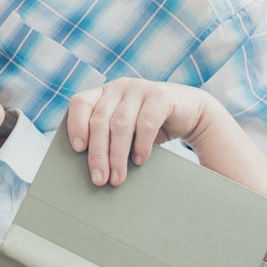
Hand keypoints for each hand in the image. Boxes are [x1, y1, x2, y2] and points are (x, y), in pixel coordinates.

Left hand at [66, 78, 209, 185]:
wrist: (190, 113)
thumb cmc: (149, 126)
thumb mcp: (125, 129)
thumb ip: (107, 137)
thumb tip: (91, 170)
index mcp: (104, 92)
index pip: (80, 103)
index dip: (76, 124)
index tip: (77, 149)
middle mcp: (119, 87)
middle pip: (100, 121)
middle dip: (98, 153)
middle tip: (99, 179)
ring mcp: (140, 88)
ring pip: (120, 124)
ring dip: (117, 155)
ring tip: (117, 178)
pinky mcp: (161, 96)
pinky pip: (146, 123)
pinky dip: (141, 146)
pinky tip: (139, 161)